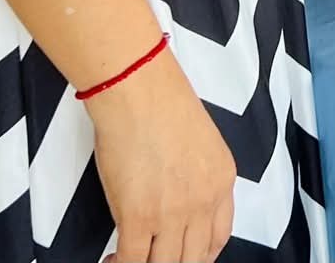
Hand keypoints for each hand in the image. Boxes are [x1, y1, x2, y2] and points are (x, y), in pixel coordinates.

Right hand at [89, 50, 237, 262]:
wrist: (138, 88)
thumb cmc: (161, 101)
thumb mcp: (201, 141)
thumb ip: (196, 175)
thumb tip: (176, 198)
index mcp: (222, 180)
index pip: (218, 238)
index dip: (199, 254)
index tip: (183, 253)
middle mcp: (203, 202)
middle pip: (194, 258)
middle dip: (172, 262)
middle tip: (153, 256)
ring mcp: (173, 213)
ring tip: (128, 258)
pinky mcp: (139, 218)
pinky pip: (133, 261)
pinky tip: (112, 258)